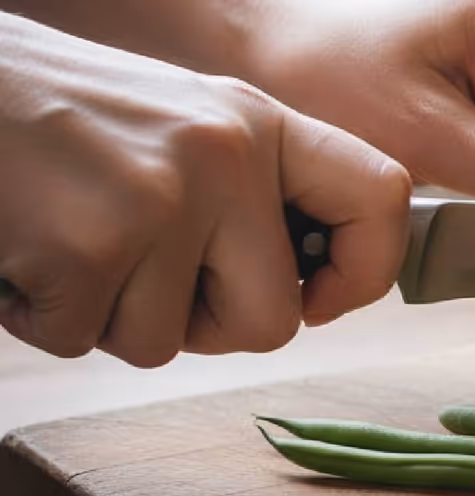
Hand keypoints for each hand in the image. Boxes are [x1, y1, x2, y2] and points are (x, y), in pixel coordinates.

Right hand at [0, 13, 410, 365]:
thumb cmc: (64, 116)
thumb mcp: (186, 124)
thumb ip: (254, 193)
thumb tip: (314, 287)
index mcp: (261, 125)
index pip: (384, 197)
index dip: (368, 269)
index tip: (320, 297)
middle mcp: (225, 158)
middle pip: (273, 322)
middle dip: (208, 326)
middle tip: (147, 276)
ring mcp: (159, 202)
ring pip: (168, 344)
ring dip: (113, 317)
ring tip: (73, 239)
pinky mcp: (87, 249)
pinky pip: (88, 343)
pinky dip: (48, 317)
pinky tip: (28, 252)